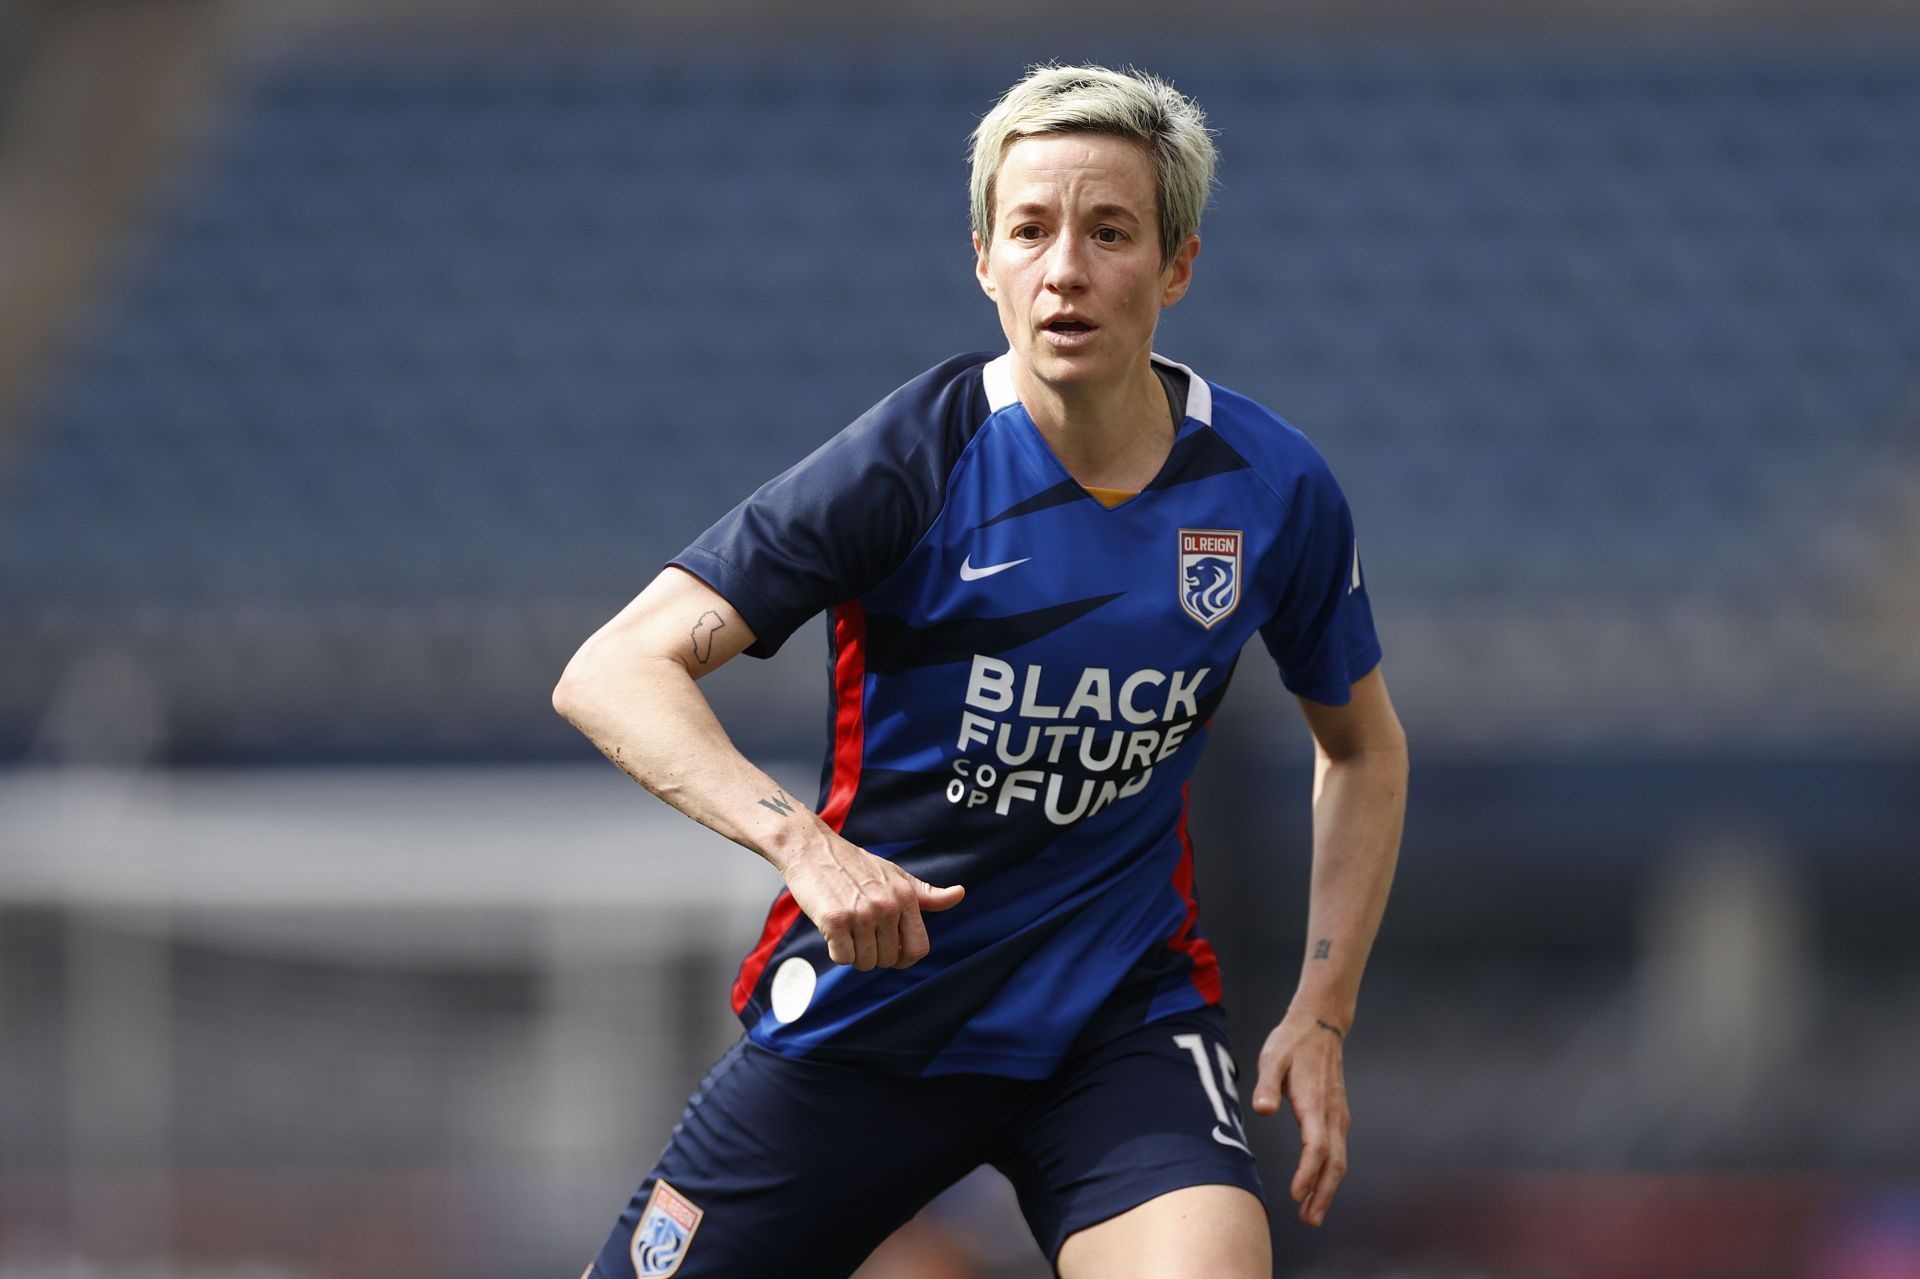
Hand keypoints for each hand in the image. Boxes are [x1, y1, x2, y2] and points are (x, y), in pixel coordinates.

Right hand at [776, 828, 964, 970]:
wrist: (812, 849)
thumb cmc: (854, 865)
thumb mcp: (896, 875)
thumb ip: (927, 893)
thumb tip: (960, 894)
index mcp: (906, 896)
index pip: (919, 948)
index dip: (905, 957)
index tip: (891, 951)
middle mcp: (887, 906)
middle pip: (890, 959)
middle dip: (875, 954)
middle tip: (861, 933)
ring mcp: (861, 914)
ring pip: (865, 962)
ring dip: (854, 953)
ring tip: (847, 929)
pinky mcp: (835, 920)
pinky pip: (843, 957)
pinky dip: (836, 951)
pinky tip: (833, 931)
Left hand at [1251, 1008, 1349, 1226]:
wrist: (1320, 1025)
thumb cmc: (1292, 1043)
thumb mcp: (1272, 1057)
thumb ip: (1267, 1085)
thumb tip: (1262, 1110)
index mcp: (1315, 1103)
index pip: (1316, 1147)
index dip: (1307, 1174)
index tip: (1296, 1195)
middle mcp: (1332, 1114)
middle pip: (1334, 1163)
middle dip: (1323, 1194)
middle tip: (1310, 1220)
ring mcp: (1338, 1115)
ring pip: (1339, 1160)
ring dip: (1327, 1188)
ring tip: (1313, 1212)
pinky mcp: (1337, 1115)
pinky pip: (1338, 1151)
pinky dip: (1330, 1173)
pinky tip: (1318, 1184)